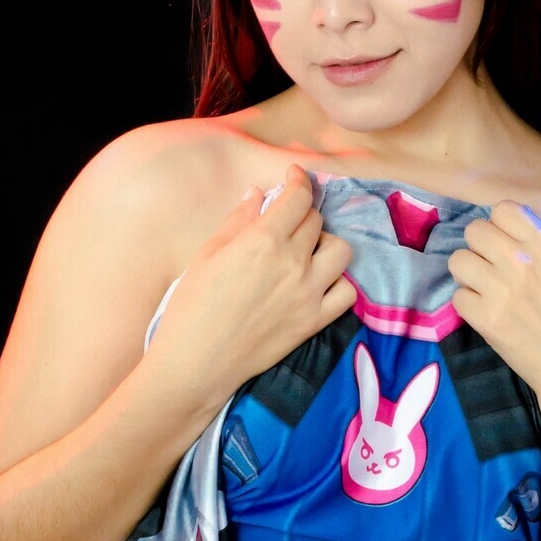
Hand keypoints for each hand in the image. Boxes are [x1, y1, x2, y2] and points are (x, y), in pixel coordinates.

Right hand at [149, 163, 355, 402]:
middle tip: (286, 223)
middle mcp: (293, 262)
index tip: (294, 177)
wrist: (196, 362)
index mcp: (263, 239)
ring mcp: (308, 293)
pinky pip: (347, 292)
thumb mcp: (207, 254)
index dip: (298, 180)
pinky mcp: (314, 321)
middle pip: (316, 221)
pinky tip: (319, 282)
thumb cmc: (192, 307)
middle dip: (302, 215)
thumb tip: (258, 194)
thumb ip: (237, 220)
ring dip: (325, 243)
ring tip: (306, 252)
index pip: (298, 197)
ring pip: (341, 250)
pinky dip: (338, 282)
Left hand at [446, 199, 540, 438]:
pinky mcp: (486, 319)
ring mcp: (501, 289)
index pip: (503, 209)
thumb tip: (519, 240)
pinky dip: (468, 307)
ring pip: (458, 261)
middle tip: (492, 270)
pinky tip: (487, 316)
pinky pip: (457, 298)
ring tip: (486, 292)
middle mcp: (522, 261)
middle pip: (474, 231)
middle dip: (480, 249)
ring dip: (469, 276)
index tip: (505, 243)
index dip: (500, 226)